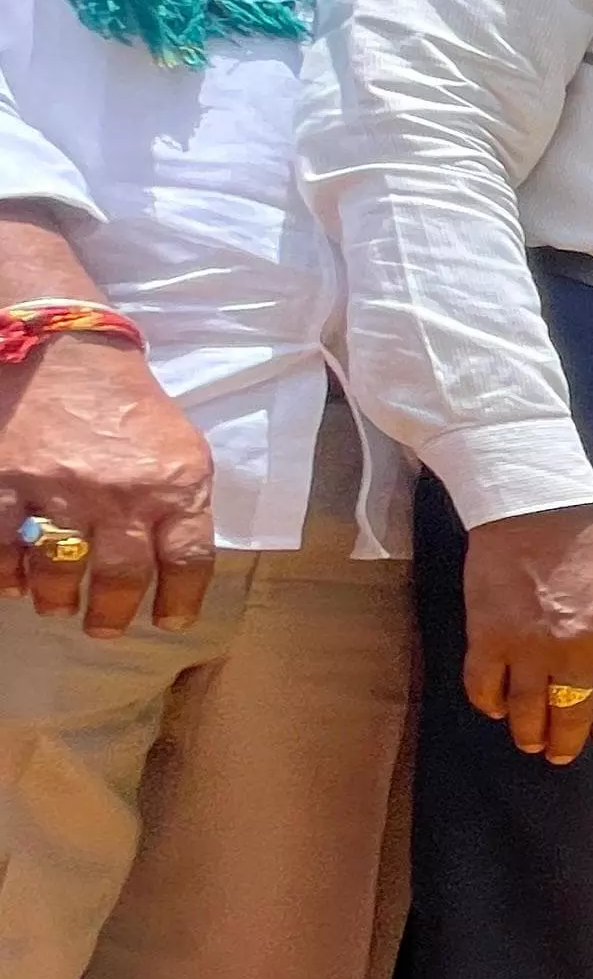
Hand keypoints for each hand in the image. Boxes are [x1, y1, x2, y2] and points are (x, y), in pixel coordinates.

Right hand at [0, 331, 215, 635]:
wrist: (66, 350)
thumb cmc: (129, 403)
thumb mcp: (180, 449)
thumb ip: (181, 503)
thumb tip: (173, 564)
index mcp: (177, 484)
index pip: (189, 560)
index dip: (179, 600)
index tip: (169, 622)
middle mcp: (123, 493)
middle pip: (121, 576)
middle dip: (112, 613)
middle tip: (104, 628)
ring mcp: (61, 490)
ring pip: (60, 569)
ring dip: (57, 598)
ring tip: (56, 606)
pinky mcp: (5, 480)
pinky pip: (2, 547)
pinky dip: (6, 573)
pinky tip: (13, 581)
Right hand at [461, 506, 592, 764]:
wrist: (534, 513)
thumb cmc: (588, 548)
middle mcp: (574, 649)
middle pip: (571, 713)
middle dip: (568, 741)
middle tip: (561, 754)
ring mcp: (528, 648)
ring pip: (527, 711)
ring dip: (529, 734)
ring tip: (531, 742)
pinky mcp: (488, 639)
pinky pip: (485, 687)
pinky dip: (490, 704)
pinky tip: (497, 710)